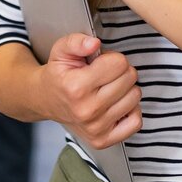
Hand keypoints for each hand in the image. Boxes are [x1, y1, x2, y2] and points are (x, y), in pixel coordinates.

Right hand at [32, 33, 140, 150]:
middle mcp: (87, 110)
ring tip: (108, 88)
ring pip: (135, 97)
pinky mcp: (103, 140)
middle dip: (120, 71)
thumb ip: (77, 41)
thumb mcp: (61, 51)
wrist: (45, 101)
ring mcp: (96, 128)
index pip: (119, 63)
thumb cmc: (58, 75)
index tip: (100, 63)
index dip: (111, 57)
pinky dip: (130, 110)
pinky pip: (136, 122)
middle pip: (129, 78)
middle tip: (104, 75)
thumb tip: (94, 43)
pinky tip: (115, 104)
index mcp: (76, 87)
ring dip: (125, 89)